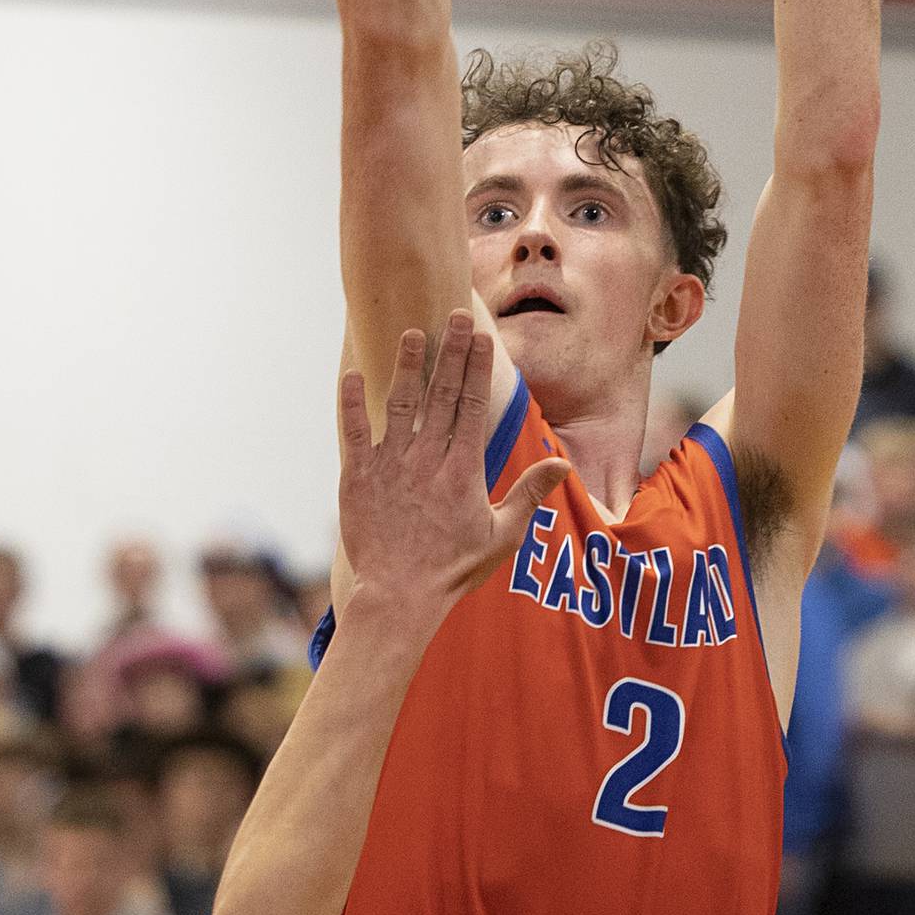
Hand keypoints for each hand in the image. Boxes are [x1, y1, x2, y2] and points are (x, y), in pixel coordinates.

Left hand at [337, 311, 567, 628]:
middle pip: (442, 395)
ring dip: (408, 367)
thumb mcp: (502, 535)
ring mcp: (391, 466)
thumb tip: (563, 465)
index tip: (483, 337)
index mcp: (462, 470)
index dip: (478, 369)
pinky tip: (353, 375)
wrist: (397, 599)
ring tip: (413, 333)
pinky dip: (351, 405)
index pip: (472, 406)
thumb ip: (530, 494)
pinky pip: (353, 434)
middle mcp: (427, 460)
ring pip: (400, 405)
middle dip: (452, 352)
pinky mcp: (358, 478)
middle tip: (458, 316)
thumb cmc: (452, 570)